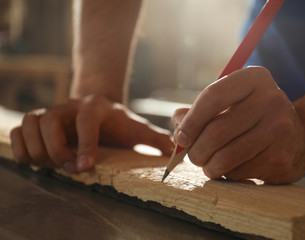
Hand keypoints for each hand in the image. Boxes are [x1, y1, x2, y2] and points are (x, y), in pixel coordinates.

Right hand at [10, 94, 172, 172]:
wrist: (97, 104)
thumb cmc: (118, 121)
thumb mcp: (137, 127)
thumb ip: (155, 139)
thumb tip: (176, 152)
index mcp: (95, 108)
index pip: (86, 122)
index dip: (84, 145)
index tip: (85, 167)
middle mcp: (69, 106)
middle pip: (50, 123)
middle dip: (58, 151)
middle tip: (72, 169)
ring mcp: (50, 111)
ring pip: (30, 125)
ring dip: (38, 150)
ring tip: (54, 165)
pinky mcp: (37, 120)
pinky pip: (19, 131)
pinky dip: (21, 147)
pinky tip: (37, 160)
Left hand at [171, 67, 304, 183]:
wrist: (300, 137)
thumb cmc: (254, 118)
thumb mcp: (231, 103)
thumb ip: (200, 110)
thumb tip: (178, 124)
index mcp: (254, 78)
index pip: (213, 96)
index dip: (191, 121)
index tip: (181, 137)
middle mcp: (271, 99)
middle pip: (216, 130)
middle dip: (196, 150)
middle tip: (194, 157)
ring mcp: (279, 129)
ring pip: (225, 156)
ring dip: (209, 166)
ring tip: (209, 164)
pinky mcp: (281, 157)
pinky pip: (239, 172)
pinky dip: (227, 174)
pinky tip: (232, 168)